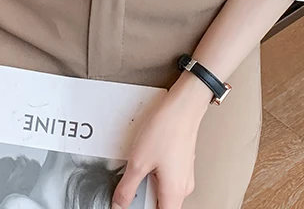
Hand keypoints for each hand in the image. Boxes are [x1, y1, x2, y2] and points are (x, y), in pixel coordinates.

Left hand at [112, 72, 211, 208]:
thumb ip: (127, 188)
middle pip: (160, 205)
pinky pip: (167, 177)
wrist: (183, 106)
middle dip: (144, 198)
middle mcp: (183, 188)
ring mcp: (184, 175)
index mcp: (174, 194)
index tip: (130, 204)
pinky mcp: (182, 163)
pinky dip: (155, 173)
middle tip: (131, 184)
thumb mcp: (139, 161)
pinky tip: (147, 157)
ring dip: (149, 184)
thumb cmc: (167, 129)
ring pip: (163, 191)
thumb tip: (119, 205)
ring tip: (140, 165)